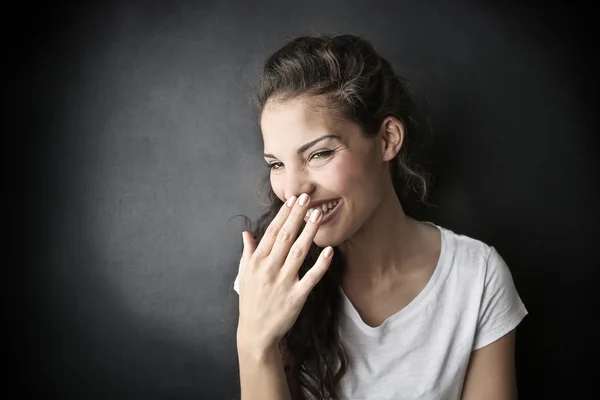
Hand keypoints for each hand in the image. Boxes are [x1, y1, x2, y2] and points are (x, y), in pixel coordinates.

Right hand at [236, 193, 332, 353]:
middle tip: (308, 198)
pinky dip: (321, 264)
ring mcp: (283, 282)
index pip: (271, 232)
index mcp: (257, 262)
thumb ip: (247, 252)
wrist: (256, 332)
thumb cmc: (251, 301)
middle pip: (285, 236)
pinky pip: (311, 277)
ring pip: (298, 252)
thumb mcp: (244, 275)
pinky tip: (330, 250)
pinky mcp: (296, 296)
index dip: (283, 214)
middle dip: (297, 216)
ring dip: (309, 232)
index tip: (293, 199)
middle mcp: (269, 269)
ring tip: (318, 214)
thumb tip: (246, 233)